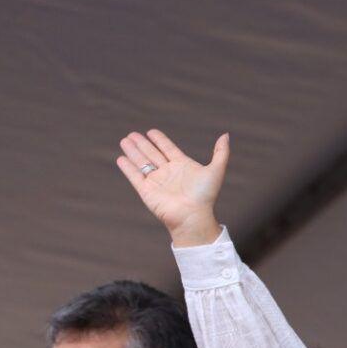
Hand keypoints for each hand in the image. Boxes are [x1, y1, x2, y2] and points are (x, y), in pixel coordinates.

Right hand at [116, 129, 228, 246]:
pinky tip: (121, 158)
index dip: (160, 140)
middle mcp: (168, 173)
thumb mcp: (216, 170)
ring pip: (142, 163)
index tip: (151, 131)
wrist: (193, 216)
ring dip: (133, 151)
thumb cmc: (205, 195)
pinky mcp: (147, 191)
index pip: (168, 149)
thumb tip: (225, 135)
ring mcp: (157, 182)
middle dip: (142, 144)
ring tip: (125, 140)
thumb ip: (221, 152)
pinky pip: (135, 177)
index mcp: (182, 166)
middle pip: (152, 154)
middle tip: (132, 134)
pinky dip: (128, 168)